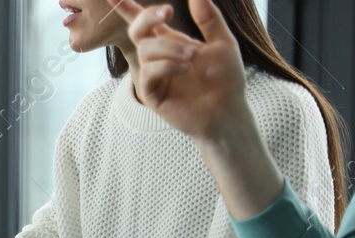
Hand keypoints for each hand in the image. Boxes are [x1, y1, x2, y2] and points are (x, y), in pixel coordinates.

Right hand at [115, 0, 249, 142]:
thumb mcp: (223, 42)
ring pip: (147, 49)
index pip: (145, 22)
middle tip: (168, 11)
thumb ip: (209, 19)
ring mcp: (152, 75)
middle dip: (147, 16)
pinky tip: (184, 68)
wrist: (227, 110)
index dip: (127, 8)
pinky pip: (149, 71)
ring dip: (170, 48)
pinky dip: (166, 65)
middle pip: (138, 30)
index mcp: (171, 42)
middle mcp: (158, 56)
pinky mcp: (151, 94)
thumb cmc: (226, 79)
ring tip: (192, 57)